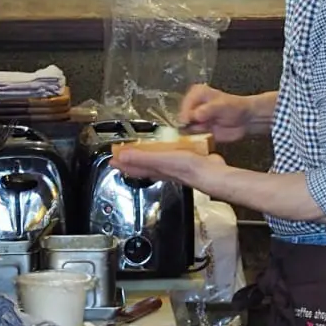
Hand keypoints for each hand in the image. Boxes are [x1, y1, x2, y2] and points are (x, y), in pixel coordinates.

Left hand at [115, 148, 231, 199]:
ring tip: (141, 154)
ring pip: (156, 164)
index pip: (133, 167)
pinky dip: (165, 154)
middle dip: (131, 162)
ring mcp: (174, 167)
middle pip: (142, 166)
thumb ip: (141, 158)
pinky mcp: (186, 162)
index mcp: (155, 169)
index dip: (122, 163)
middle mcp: (163, 170)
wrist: (212, 174)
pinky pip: (170, 158)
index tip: (112, 159)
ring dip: (147, 159)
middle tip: (122, 157)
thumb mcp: (161, 160)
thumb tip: (122, 157)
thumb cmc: (189, 169)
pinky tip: (169, 151)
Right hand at [179, 85, 251, 142]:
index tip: (189, 123)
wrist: (246, 120)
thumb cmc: (234, 107)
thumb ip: (208, 110)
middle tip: (199, 129)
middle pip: (181, 120)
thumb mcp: (221, 105)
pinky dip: (194, 141)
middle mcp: (191, 107)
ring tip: (204, 133)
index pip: (183, 107)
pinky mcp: (198, 132)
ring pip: (184, 131)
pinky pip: (191, 139)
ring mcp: (194, 121)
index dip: (186, 116)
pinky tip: (202, 139)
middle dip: (187, 127)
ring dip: (190, 135)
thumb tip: (195, 116)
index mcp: (194, 95)